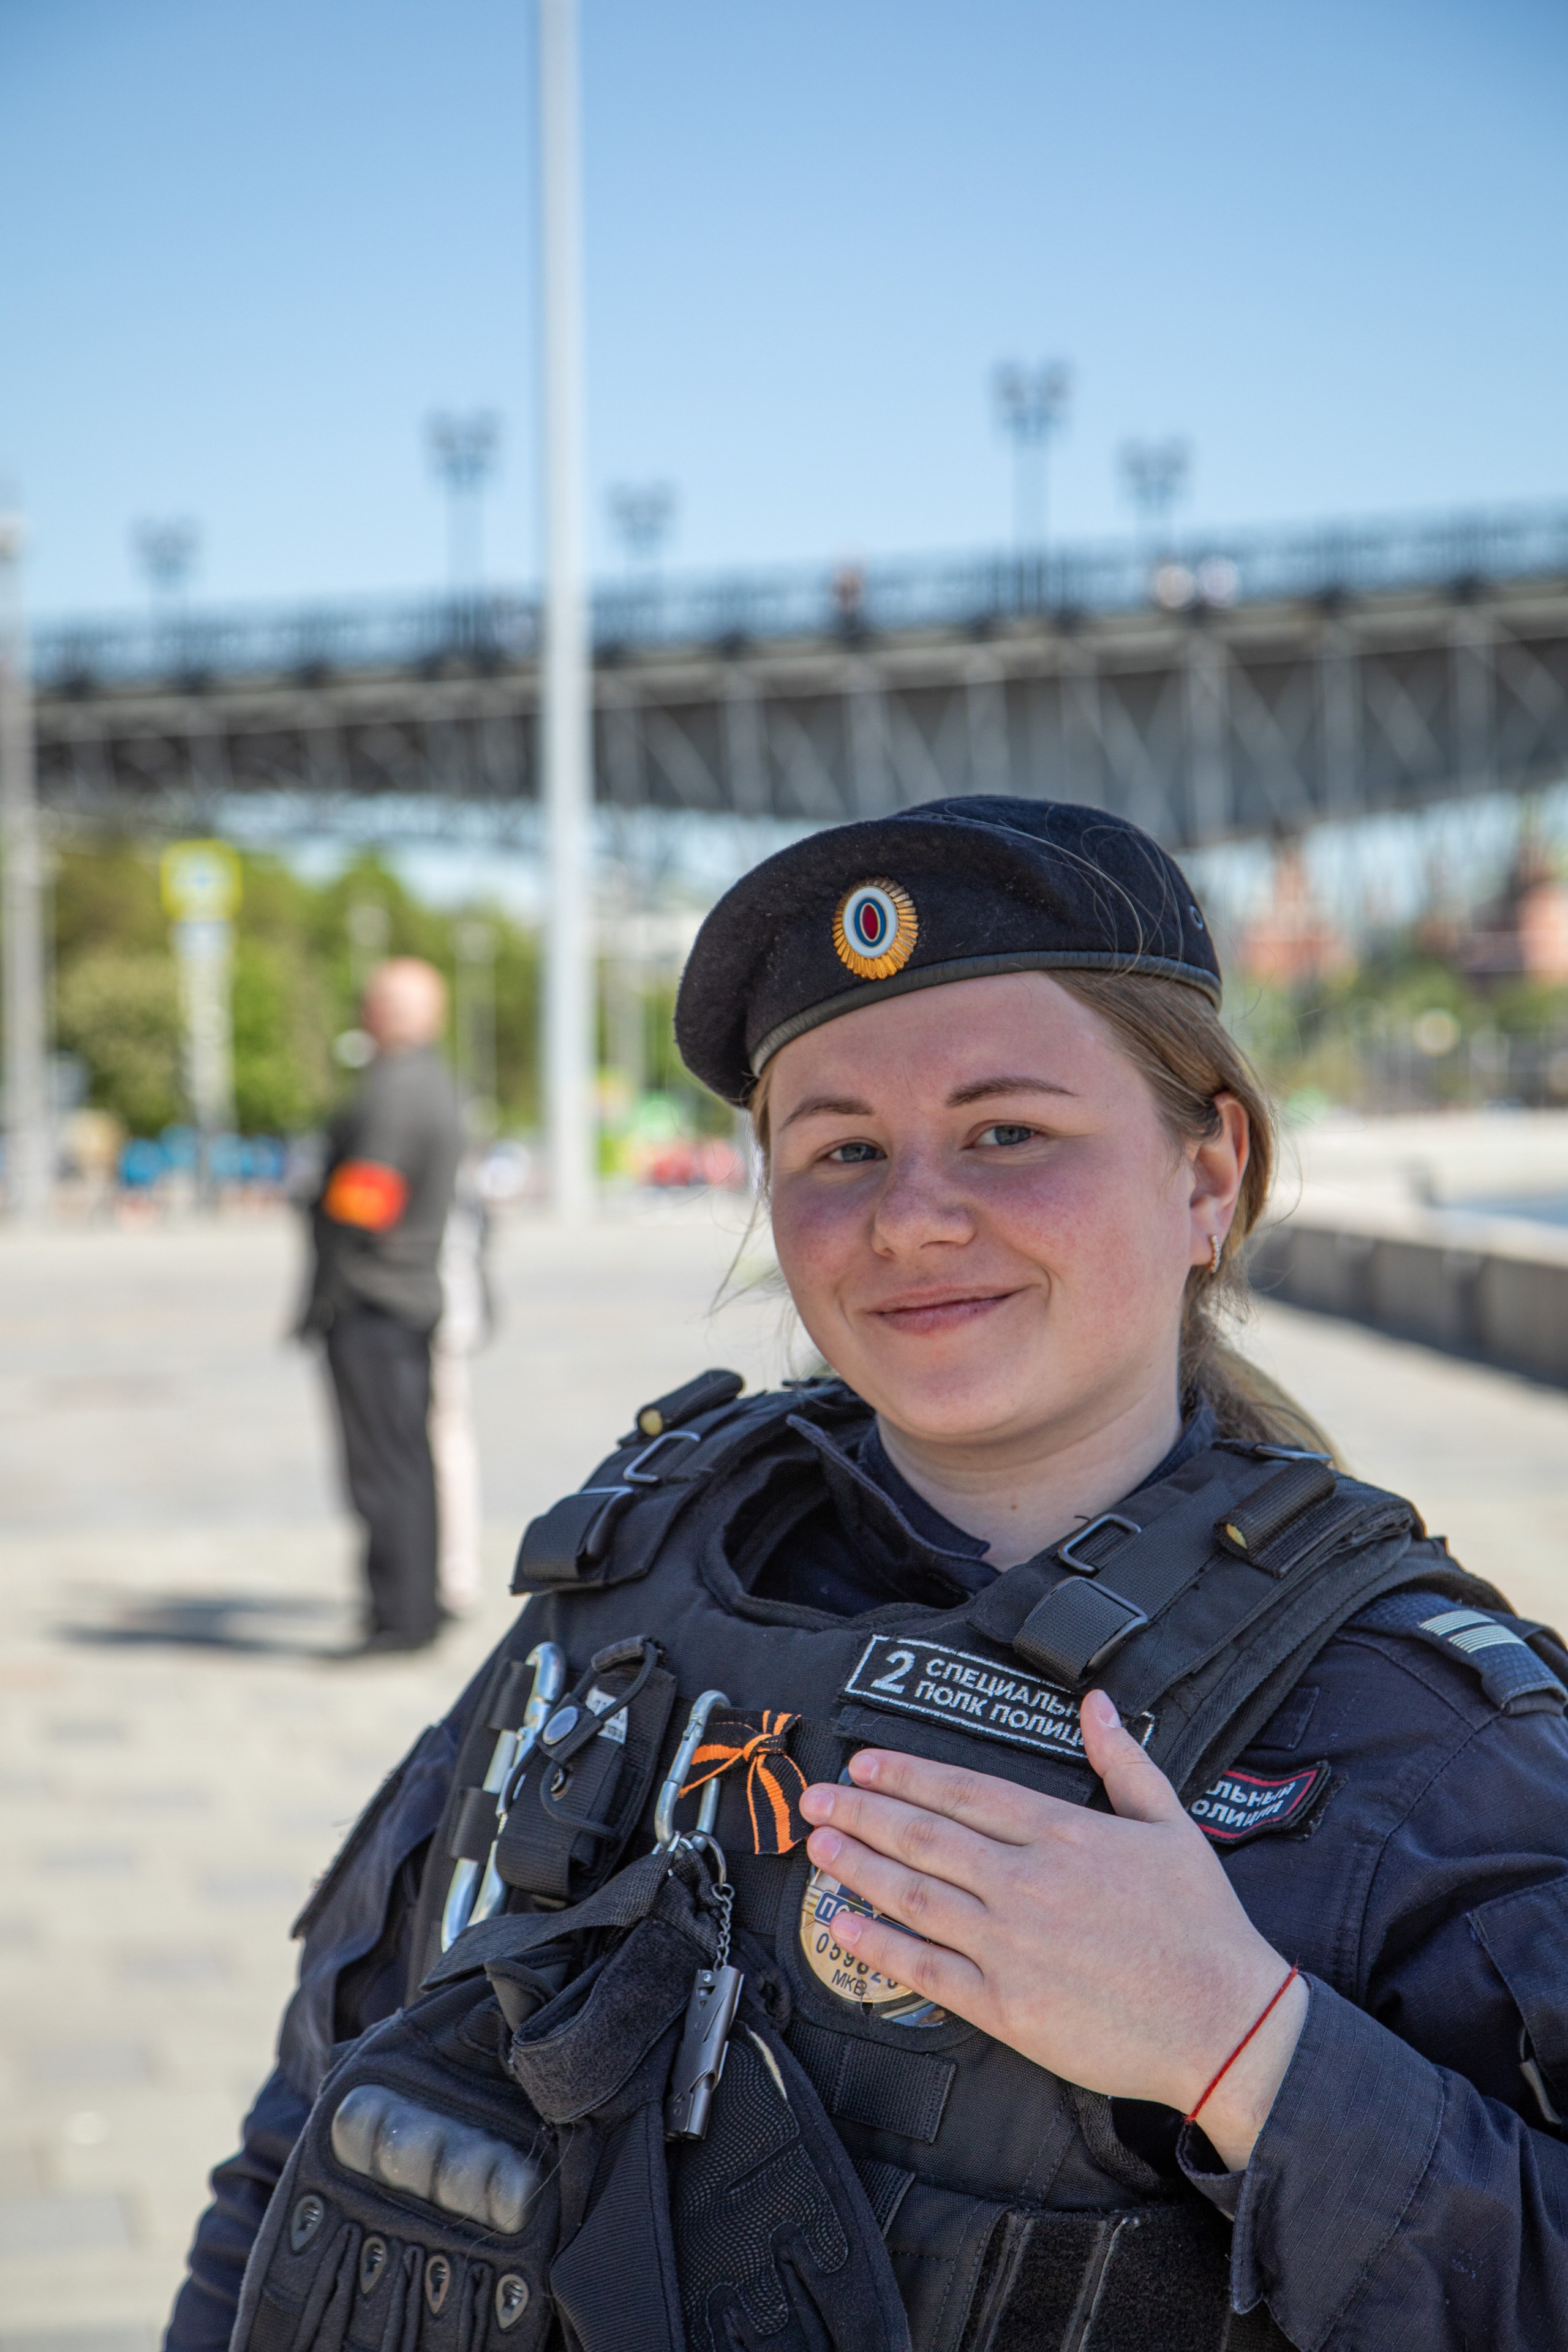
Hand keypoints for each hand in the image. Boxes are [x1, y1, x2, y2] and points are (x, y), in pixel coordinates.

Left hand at [799, 1691, 1307, 2169]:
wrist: (1224, 2022)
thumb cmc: (1202, 1926)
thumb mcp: (1170, 1824)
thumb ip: (1124, 1761)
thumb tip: (1096, 1704)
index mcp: (1064, 1834)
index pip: (965, 1793)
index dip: (906, 1775)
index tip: (863, 1765)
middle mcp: (1028, 1883)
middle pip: (926, 1837)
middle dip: (863, 1813)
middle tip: (816, 1797)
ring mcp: (1012, 1946)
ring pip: (916, 1896)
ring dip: (860, 1867)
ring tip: (819, 1846)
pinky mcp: (1008, 2007)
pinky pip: (928, 1971)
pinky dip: (881, 1946)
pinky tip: (845, 1926)